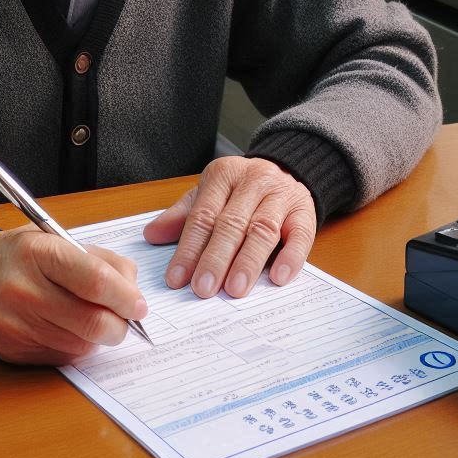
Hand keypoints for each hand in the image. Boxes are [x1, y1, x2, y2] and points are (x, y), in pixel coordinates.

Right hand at [0, 226, 147, 364]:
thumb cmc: (21, 253)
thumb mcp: (59, 239)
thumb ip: (102, 260)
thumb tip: (133, 291)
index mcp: (40, 253)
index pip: (95, 281)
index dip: (126, 296)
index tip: (139, 304)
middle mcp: (24, 291)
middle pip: (92, 322)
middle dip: (120, 324)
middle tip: (125, 317)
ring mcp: (16, 325)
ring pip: (82, 345)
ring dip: (99, 337)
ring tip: (95, 318)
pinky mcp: (12, 351)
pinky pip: (62, 358)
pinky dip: (77, 346)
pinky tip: (70, 328)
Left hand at [142, 157, 316, 299]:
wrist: (288, 167)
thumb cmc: (242, 190)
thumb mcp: (210, 193)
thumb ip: (183, 215)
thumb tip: (152, 235)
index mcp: (224, 175)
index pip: (203, 215)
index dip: (189, 248)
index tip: (177, 278)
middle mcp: (254, 182)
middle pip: (231, 223)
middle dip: (215, 259)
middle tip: (203, 289)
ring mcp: (282, 195)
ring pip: (263, 229)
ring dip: (248, 262)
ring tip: (234, 290)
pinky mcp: (305, 210)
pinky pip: (300, 234)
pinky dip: (290, 257)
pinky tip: (279, 278)